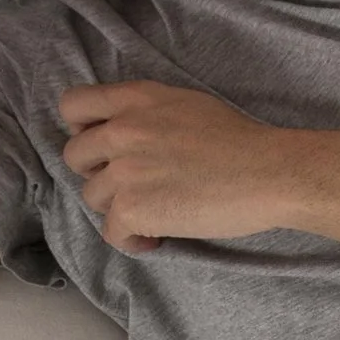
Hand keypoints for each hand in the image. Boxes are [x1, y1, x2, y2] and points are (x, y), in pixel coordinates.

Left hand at [57, 81, 299, 254]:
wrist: (266, 173)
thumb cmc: (237, 140)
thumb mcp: (184, 103)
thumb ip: (146, 111)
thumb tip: (125, 130)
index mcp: (135, 99)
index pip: (73, 105)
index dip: (82, 129)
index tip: (102, 146)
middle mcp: (122, 130)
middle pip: (74, 156)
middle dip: (98, 173)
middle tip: (130, 185)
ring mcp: (124, 171)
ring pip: (92, 197)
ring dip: (118, 208)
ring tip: (152, 212)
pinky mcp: (132, 209)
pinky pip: (111, 232)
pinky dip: (132, 240)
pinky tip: (157, 238)